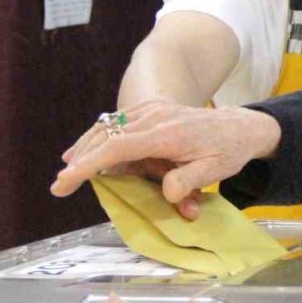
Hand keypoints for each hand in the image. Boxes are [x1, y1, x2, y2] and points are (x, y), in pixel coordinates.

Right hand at [51, 100, 281, 219]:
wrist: (240, 126)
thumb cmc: (227, 150)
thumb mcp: (215, 170)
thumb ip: (190, 182)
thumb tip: (167, 194)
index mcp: (168, 133)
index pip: (118, 147)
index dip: (89, 164)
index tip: (67, 180)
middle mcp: (155, 116)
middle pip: (106, 136)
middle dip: (81, 160)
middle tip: (61, 186)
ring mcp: (152, 109)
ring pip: (108, 127)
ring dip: (87, 148)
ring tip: (69, 172)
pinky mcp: (151, 109)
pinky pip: (118, 122)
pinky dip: (99, 137)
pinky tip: (84, 151)